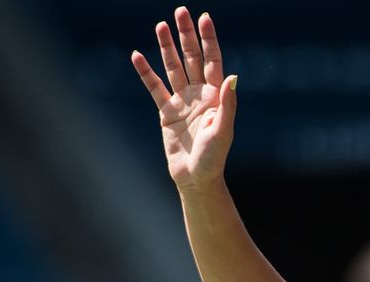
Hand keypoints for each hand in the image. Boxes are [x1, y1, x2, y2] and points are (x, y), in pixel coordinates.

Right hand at [131, 7, 236, 190]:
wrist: (195, 178)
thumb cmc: (214, 157)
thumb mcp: (223, 130)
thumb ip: (227, 103)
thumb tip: (232, 77)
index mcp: (215, 96)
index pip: (212, 61)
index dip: (209, 40)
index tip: (204, 18)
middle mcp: (199, 94)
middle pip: (192, 58)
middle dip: (186, 36)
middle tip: (181, 11)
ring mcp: (182, 101)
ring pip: (173, 67)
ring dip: (167, 47)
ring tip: (160, 25)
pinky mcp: (166, 112)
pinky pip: (154, 87)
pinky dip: (145, 72)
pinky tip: (137, 55)